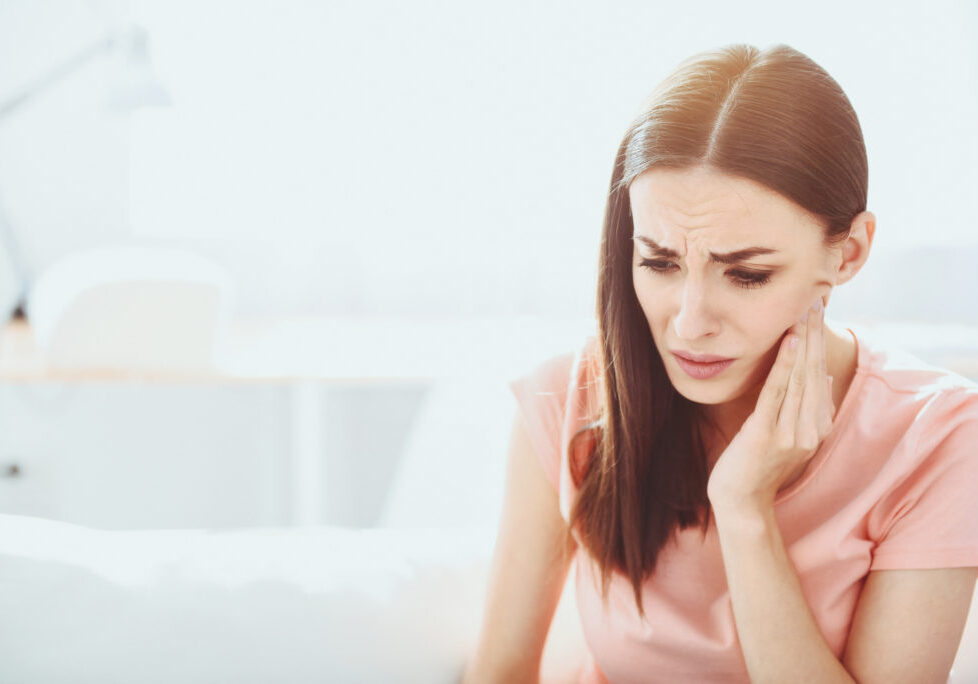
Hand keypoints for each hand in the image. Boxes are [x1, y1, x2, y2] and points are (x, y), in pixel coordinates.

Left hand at [706, 296, 835, 511]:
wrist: (741, 502)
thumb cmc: (758, 466)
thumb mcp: (789, 435)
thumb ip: (806, 408)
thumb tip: (823, 374)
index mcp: (817, 427)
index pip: (822, 375)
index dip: (821, 342)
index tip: (818, 312)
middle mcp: (810, 429)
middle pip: (816, 371)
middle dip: (816, 334)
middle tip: (816, 300)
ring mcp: (791, 433)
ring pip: (801, 378)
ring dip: (804, 342)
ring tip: (804, 312)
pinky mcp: (767, 434)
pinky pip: (777, 394)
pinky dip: (784, 366)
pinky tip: (789, 343)